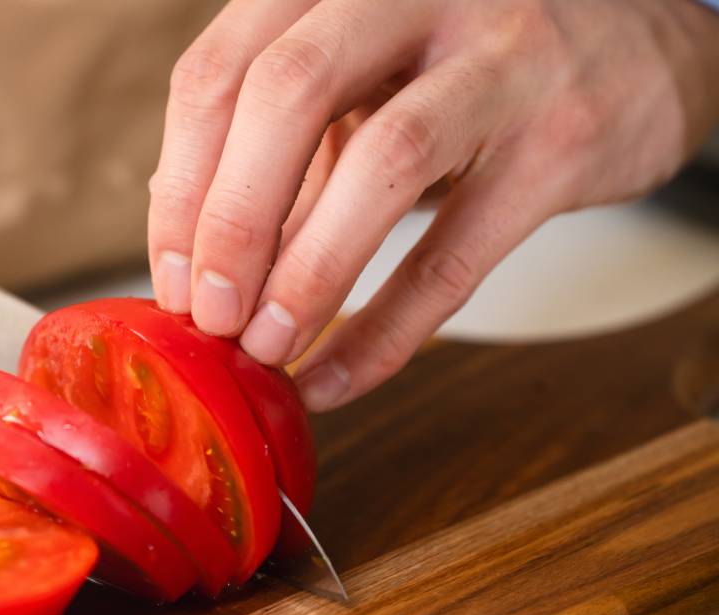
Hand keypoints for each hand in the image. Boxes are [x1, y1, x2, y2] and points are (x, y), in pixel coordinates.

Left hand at [147, 0, 718, 409]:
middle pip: (288, 92)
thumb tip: (189, 246)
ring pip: (384, 162)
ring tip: (265, 348)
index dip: (182, 184)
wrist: (635, 46)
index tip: (170, 278)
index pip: (223, 67)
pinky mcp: (562, 139)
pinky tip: (338, 376)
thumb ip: (283, 150)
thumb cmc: (464, 66)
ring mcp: (500, 58)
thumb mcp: (362, 81)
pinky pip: (458, 252)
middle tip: (208, 316)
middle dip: (231, 220)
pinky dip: (388, 330)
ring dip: (307, 274)